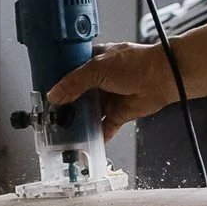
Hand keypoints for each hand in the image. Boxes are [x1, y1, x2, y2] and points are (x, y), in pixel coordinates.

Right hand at [46, 42, 176, 138]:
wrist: (162, 78)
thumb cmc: (134, 64)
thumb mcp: (96, 68)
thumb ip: (73, 83)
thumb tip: (54, 95)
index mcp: (93, 62)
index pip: (69, 73)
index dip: (57, 84)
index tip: (45, 95)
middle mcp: (99, 80)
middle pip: (77, 96)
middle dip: (66, 107)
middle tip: (51, 118)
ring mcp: (109, 98)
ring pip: (89, 113)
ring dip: (79, 123)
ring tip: (63, 133)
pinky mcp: (118, 114)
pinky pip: (104, 128)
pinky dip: (96, 136)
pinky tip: (85, 143)